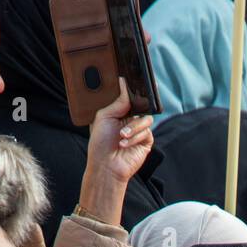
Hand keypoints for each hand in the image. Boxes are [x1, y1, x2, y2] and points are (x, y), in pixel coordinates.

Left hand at [78, 79, 154, 225]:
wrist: (106, 165)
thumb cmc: (100, 143)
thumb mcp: (104, 116)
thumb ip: (117, 101)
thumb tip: (124, 83)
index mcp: (119, 112)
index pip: (130, 97)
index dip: (133, 90)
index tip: (135, 80)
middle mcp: (130, 120)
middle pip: (142, 105)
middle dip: (139, 104)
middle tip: (135, 102)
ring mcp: (139, 131)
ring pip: (146, 119)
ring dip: (133, 127)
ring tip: (121, 135)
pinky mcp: (146, 142)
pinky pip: (146, 132)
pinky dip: (135, 136)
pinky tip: (124, 143)